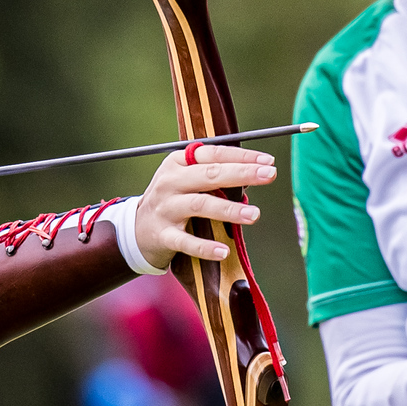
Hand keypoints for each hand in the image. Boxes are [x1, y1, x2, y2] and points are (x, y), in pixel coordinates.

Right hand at [134, 144, 276, 269]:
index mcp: (178, 162)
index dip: (241, 156)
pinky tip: (224, 251)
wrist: (136, 230)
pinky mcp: (163, 235)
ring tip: (254, 214)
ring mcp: (166, 208)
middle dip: (241, 174)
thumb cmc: (173, 199)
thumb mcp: (187, 180)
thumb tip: (254, 175)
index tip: (268, 161)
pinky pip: (186, 242)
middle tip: (270, 175)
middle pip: (209, 175)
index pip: (213, 154)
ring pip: (200, 205)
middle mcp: (170, 182)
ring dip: (229, 210)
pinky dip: (205, 247)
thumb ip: (215, 176)